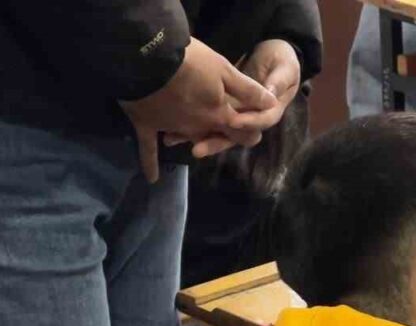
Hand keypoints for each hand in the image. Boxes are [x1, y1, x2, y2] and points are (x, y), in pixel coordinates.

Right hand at [119, 38, 275, 181]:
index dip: (251, 131)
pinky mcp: (147, 125)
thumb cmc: (188, 61)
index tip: (252, 128)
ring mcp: (172, 129)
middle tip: (224, 126)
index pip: (244, 134)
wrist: (145, 56)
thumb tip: (271, 103)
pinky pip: (149, 149)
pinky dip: (150, 163)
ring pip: (187, 139)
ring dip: (191, 140)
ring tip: (194, 140)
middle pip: (215, 137)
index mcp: (219, 116)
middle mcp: (197, 128)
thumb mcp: (224, 70)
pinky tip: (153, 178)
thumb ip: (248, 90)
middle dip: (221, 133)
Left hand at [168, 39, 301, 158]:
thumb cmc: (279, 58)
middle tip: (198, 149)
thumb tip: (271, 97)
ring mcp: (234, 114)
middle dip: (216, 142)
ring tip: (173, 140)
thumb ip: (278, 81)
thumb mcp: (284, 66)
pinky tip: (167, 129)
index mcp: (270, 111)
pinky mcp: (220, 109)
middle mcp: (250, 117)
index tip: (234, 121)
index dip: (248, 122)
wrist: (269, 51)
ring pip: (215, 131)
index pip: (260, 122)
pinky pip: (203, 120)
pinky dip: (185, 126)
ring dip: (195, 137)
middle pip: (234, 136)